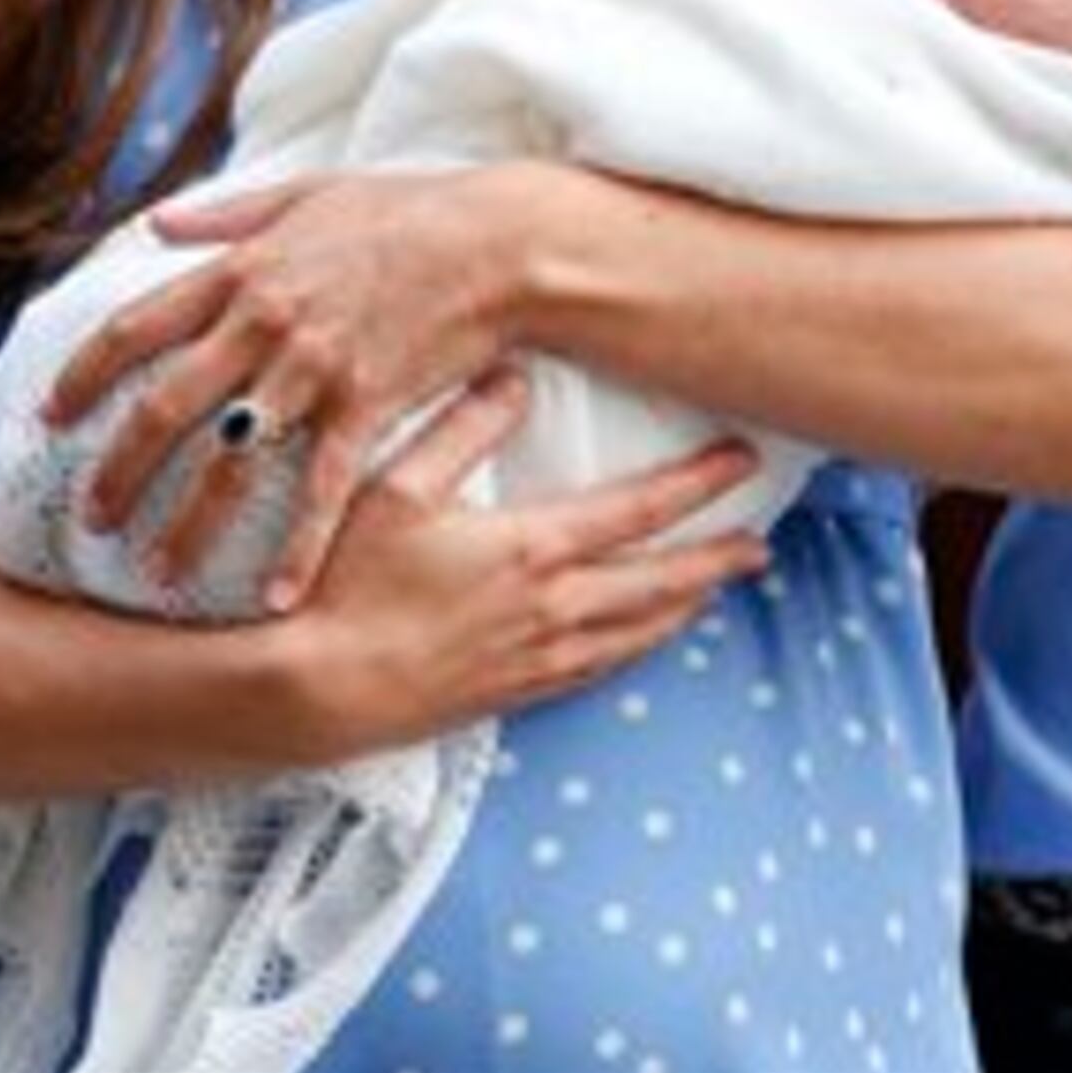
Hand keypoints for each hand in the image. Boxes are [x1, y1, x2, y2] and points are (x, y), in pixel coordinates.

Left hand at [49, 160, 578, 611]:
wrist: (497, 240)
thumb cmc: (408, 210)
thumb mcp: (308, 192)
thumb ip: (227, 215)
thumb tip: (155, 225)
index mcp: (243, 271)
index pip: (133, 328)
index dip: (81, 377)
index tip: (49, 417)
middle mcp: (265, 322)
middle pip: (163, 408)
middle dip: (118, 471)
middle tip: (89, 522)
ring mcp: (315, 368)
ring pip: (229, 462)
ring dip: (186, 525)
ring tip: (155, 576)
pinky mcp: (370, 405)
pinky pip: (322, 490)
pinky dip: (298, 548)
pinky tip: (276, 600)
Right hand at [279, 379, 769, 756]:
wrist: (313, 690)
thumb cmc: (345, 586)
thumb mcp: (397, 489)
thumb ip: (462, 429)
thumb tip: (513, 377)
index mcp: (533, 549)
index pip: (641, 509)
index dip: (700, 483)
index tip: (743, 461)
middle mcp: (552, 608)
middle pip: (661, 579)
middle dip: (716, 558)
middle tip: (759, 544)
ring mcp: (536, 658)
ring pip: (638, 631)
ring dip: (685, 606)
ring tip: (717, 588)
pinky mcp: (512, 695)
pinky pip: (599, 670)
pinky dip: (637, 649)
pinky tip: (643, 642)